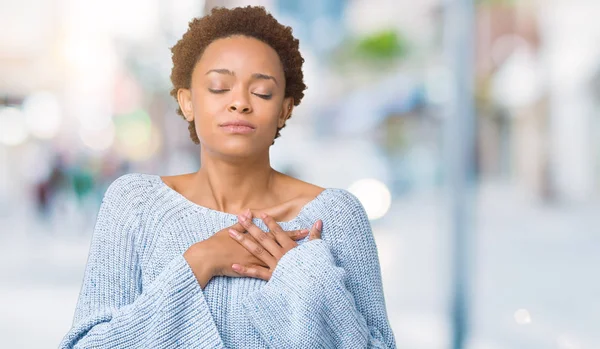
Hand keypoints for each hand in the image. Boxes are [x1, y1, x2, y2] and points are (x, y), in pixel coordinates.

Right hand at [184, 210, 309, 287]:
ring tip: (306, 259)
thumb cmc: (218, 244)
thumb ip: (242, 224)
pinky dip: (279, 274)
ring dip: (292, 260)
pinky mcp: (253, 273)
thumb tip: (248, 212)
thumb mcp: (231, 230)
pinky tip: (288, 276)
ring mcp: (258, 263)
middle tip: (312, 244)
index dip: (293, 233)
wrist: (208, 258)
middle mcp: (261, 251)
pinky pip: (269, 274)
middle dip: (298, 246)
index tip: (306, 230)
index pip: (279, 235)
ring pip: (279, 262)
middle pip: (283, 248)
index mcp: (258, 240)